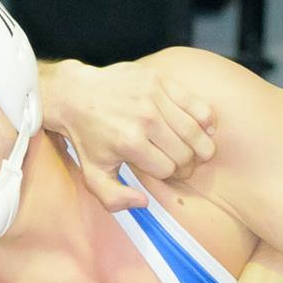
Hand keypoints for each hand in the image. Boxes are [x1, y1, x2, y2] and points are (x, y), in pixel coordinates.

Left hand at [39, 59, 217, 211]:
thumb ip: (113, 199)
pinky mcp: (161, 81)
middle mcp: (144, 119)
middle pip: (185, 154)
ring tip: (195, 150)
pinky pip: (199, 107)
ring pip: (196, 133)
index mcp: (129, 143)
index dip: (168, 174)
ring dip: (200, 147)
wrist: (75, 94)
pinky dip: (207, 122)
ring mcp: (154, 97)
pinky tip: (202, 129)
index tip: (162, 170)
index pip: (168, 170)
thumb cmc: (87, 137)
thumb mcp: (93, 174)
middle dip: (186, 164)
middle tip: (180, 163)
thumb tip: (143, 202)